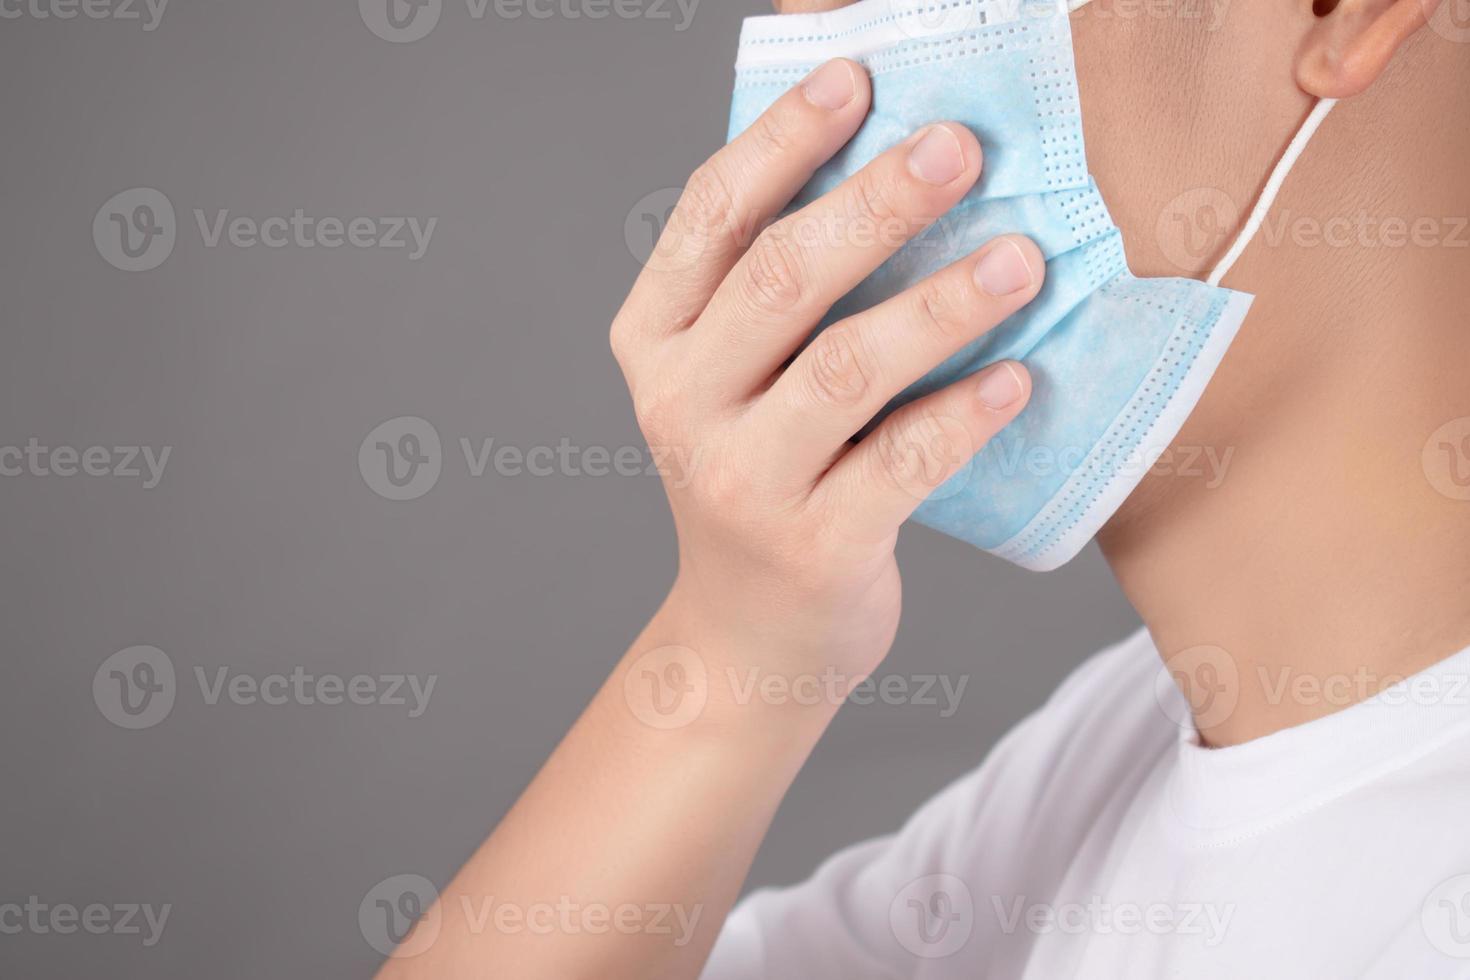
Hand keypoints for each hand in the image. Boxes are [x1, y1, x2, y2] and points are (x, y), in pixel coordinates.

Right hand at [611, 58, 1044, 698]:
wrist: (749, 639)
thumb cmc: (763, 478)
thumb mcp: (734, 382)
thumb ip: (777, 292)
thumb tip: (889, 168)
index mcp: (655, 340)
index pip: (711, 218)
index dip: (784, 140)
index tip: (858, 77)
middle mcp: (680, 403)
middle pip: (780, 280)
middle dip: (876, 203)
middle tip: (961, 148)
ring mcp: (741, 481)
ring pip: (845, 369)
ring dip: (940, 306)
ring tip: (1023, 260)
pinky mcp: (813, 547)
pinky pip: (901, 464)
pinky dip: (964, 415)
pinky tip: (1019, 378)